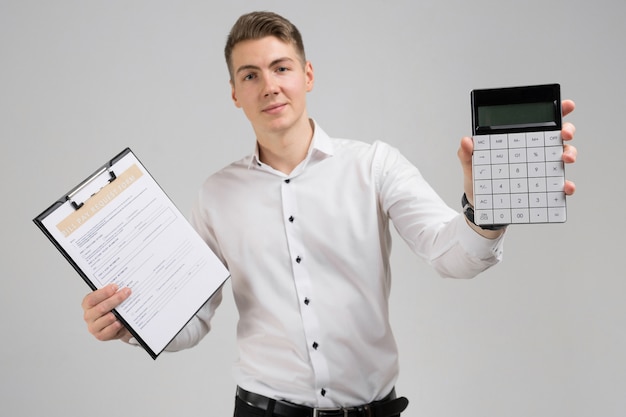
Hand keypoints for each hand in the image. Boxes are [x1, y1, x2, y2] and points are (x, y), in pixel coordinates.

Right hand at [82, 283, 131, 341]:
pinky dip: (117, 325)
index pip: (92, 298)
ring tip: (126, 308)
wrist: (119, 324)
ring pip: (107, 318)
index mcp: (87, 304)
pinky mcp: (101, 336)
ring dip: (118, 313)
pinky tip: (122, 321)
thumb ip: (112, 292)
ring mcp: (94, 327)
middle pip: (101, 308)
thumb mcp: (110, 298)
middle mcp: (88, 316)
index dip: (103, 292)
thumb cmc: (113, 309)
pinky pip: (110, 330)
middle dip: (116, 299)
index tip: (115, 286)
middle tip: (127, 292)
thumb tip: (122, 287)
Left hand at [458, 99, 577, 205]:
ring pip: (564, 155)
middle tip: (564, 133)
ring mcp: (542, 169)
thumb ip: (466, 153)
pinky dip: (566, 185)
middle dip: (567, 130)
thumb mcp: (471, 165)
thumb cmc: (479, 181)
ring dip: (570, 154)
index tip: (566, 105)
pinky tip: (565, 187)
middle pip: (558, 135)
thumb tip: (466, 141)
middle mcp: (535, 152)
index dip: (557, 111)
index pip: (540, 121)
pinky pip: (560, 185)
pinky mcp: (544, 188)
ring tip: (565, 158)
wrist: (480, 205)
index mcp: (519, 141)